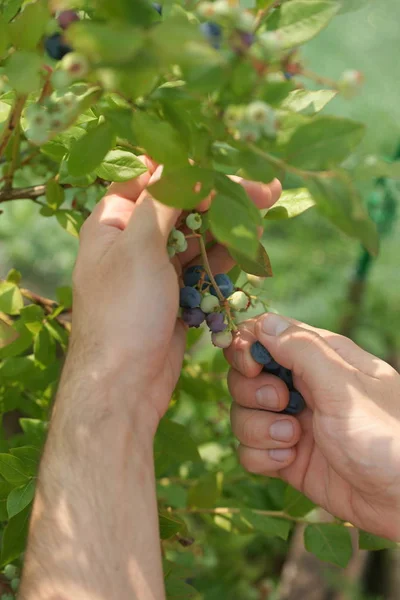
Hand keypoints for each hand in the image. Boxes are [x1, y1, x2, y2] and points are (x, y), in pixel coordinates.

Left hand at [70, 158, 281, 430]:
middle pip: (182, 207)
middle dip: (222, 199)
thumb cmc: (124, 311)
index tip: (226, 164)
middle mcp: (132, 241)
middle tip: (268, 192)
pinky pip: (201, 267)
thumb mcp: (139, 246)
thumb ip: (163, 200)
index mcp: (112, 222)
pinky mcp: (174, 294)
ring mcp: (154, 269)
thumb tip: (185, 163)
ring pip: (197, 238)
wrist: (125, 383)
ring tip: (262, 218)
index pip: (153, 178)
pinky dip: (221, 259)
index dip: (190, 168)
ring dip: (227, 229)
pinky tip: (244, 251)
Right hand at [225, 313, 399, 539]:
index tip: (253, 366)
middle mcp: (302, 387)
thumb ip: (302, 350)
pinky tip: (289, 461)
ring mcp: (292, 422)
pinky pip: (249, 449)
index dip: (248, 348)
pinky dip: (262, 456)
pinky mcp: (286, 456)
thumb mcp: (345, 386)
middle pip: (245, 375)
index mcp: (319, 358)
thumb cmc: (384, 437)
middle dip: (253, 391)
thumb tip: (263, 323)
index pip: (264, 336)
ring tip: (293, 439)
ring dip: (259, 428)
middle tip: (281, 402)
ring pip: (243, 413)